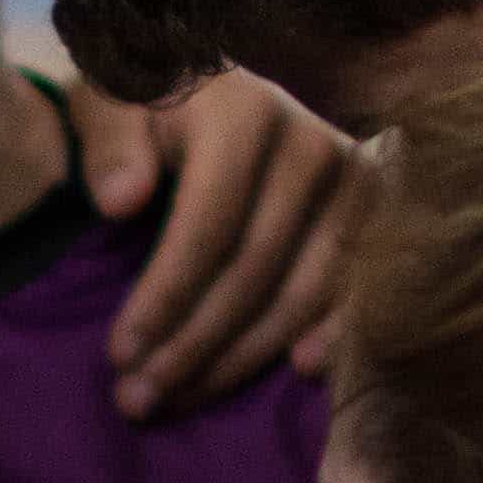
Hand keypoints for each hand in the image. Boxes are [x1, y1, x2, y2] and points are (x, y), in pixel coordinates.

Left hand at [55, 64, 356, 416]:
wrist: (212, 82)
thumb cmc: (150, 102)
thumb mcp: (109, 105)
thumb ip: (108, 144)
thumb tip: (120, 201)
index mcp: (244, 114)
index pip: (207, 228)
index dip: (164, 298)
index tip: (119, 355)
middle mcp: (310, 145)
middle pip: (253, 272)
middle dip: (191, 345)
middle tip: (137, 400)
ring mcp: (351, 181)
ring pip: (300, 293)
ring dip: (241, 358)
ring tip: (180, 399)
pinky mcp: (373, 213)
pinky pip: (356, 289)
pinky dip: (331, 334)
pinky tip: (297, 371)